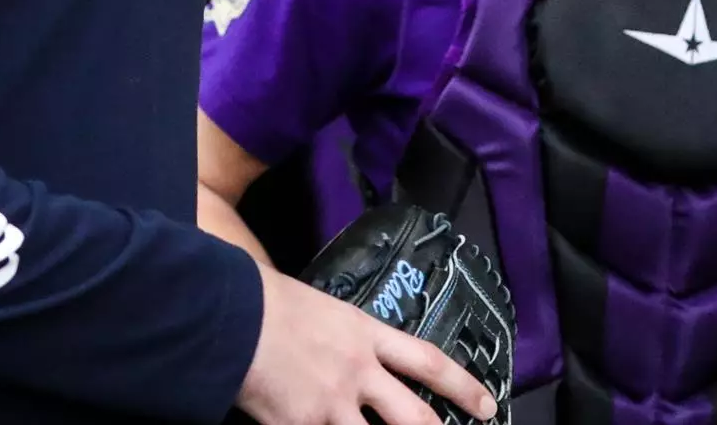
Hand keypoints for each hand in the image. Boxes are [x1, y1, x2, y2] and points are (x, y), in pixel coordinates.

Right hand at [236, 261, 497, 424]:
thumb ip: (350, 339)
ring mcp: (331, 405)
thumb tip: (363, 362)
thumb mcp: (325, 311)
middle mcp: (358, 372)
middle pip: (415, 418)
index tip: (487, 406)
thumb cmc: (269, 303)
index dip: (463, 387)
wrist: (229, 313)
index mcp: (366, 335)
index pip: (429, 362)